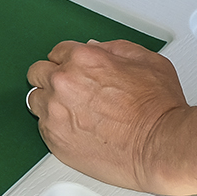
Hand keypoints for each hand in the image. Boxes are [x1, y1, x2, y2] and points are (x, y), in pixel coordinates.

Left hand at [26, 40, 188, 193]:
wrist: (160, 146)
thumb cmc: (159, 109)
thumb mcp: (148, 61)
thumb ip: (115, 49)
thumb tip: (96, 49)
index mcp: (83, 59)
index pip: (57, 52)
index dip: (68, 62)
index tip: (74, 71)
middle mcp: (63, 82)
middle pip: (38, 72)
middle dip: (52, 79)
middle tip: (70, 91)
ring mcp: (55, 111)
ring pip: (36, 99)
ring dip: (50, 102)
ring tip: (73, 112)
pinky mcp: (54, 137)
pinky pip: (42, 126)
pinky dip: (55, 126)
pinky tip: (76, 129)